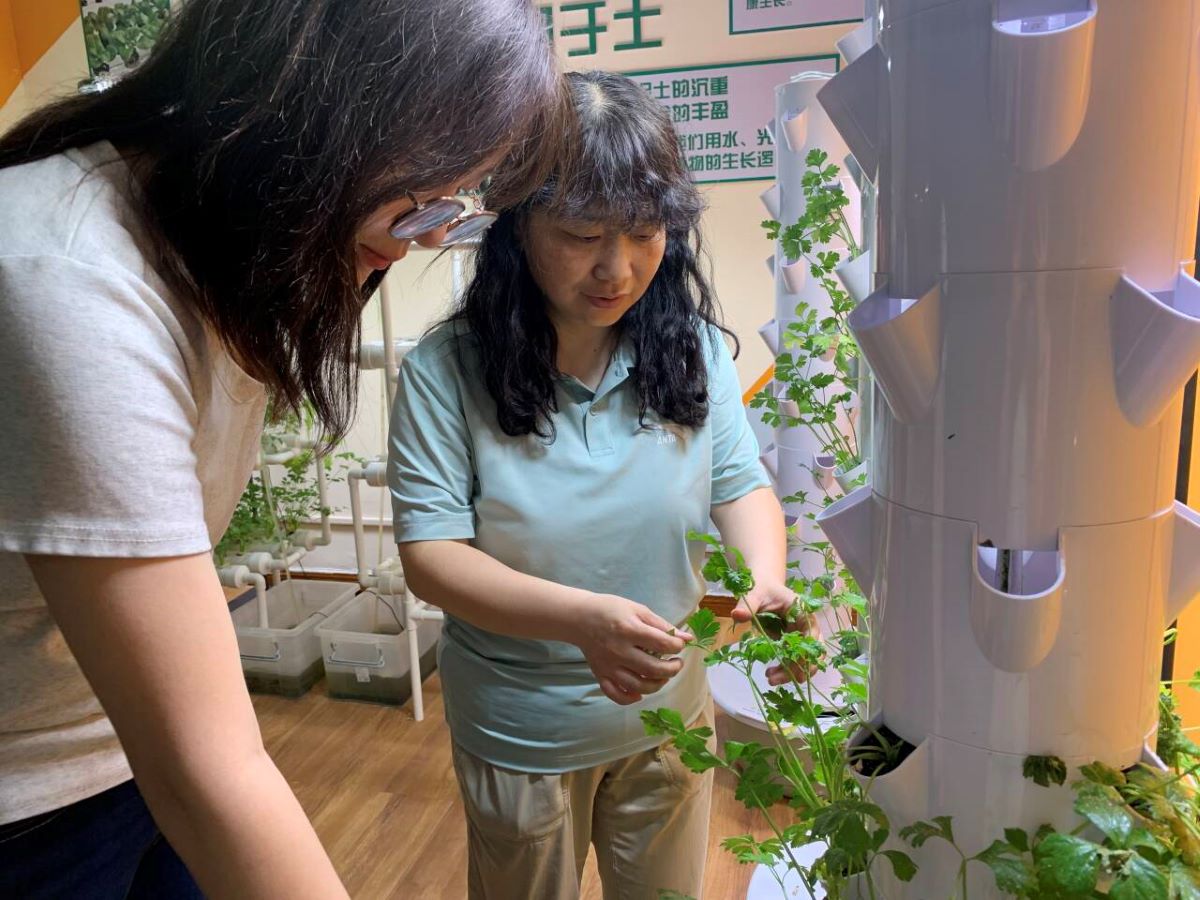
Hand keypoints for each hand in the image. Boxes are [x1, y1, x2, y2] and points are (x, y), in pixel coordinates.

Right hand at [573, 594, 694, 705]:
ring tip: (662, 675)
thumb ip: (662, 625)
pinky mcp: (601, 675)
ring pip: (639, 686)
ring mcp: (609, 666)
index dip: (677, 646)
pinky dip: (631, 698)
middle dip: (672, 669)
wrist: (579, 617)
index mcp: (629, 630)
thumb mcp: (638, 610)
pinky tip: (640, 692)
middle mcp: (619, 651)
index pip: (662, 644)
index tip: (679, 644)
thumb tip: (687, 638)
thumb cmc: (611, 609)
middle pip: (653, 669)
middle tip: (675, 663)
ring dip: (658, 684)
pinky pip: (617, 695)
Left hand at [732, 582, 819, 685]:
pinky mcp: (796, 643)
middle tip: (775, 679)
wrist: (764, 588)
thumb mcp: (754, 594)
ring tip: (771, 680)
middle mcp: (808, 625)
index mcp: (803, 611)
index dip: (805, 653)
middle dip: (798, 668)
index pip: (811, 635)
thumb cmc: (762, 589)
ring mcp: (803, 636)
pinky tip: (770, 674)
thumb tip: (737, 615)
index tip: (793, 667)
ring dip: (792, 672)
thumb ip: (748, 605)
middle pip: (812, 651)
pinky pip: (796, 660)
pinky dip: (787, 669)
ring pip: (807, 659)